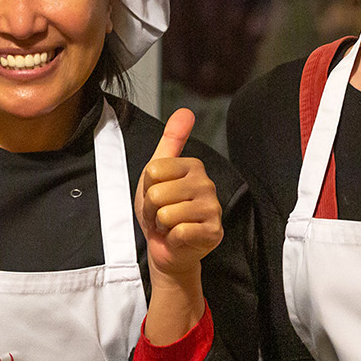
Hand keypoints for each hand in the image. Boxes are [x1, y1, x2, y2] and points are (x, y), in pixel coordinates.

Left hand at [135, 108, 221, 278]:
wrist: (166, 248)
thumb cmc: (160, 210)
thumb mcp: (156, 173)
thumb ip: (170, 141)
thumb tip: (185, 111)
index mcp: (193, 166)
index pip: (152, 171)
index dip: (146, 188)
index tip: (155, 196)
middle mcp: (206, 183)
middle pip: (157, 192)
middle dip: (151, 208)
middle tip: (161, 214)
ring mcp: (213, 208)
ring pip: (166, 212)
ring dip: (160, 224)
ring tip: (169, 225)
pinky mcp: (213, 231)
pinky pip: (179, 230)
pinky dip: (172, 238)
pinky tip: (179, 237)